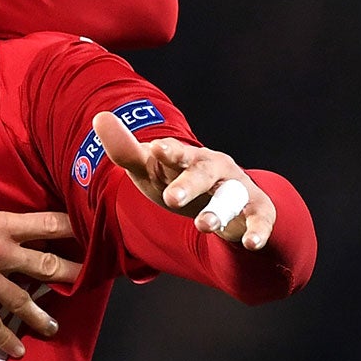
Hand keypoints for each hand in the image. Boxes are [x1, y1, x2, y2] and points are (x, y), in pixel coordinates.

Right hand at [0, 196, 77, 355]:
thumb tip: (10, 223)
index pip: (47, 225)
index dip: (74, 229)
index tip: (94, 232)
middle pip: (44, 266)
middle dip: (71, 274)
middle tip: (88, 281)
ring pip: (21, 301)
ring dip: (40, 316)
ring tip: (52, 327)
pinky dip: (4, 338)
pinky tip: (17, 349)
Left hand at [93, 113, 275, 249]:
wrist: (219, 197)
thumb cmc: (176, 180)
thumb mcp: (149, 169)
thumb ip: (125, 150)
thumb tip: (99, 117)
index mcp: (187, 156)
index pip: (176, 152)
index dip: (168, 151)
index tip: (156, 149)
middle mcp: (215, 168)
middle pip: (202, 173)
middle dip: (188, 185)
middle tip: (170, 199)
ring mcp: (238, 187)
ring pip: (231, 197)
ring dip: (218, 211)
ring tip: (204, 225)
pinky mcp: (258, 208)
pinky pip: (261, 218)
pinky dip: (258, 230)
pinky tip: (251, 244)